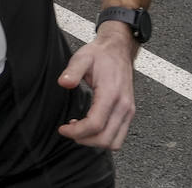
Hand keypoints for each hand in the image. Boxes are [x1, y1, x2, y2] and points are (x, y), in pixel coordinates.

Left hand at [57, 24, 137, 148]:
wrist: (118, 50)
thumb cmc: (100, 55)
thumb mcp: (82, 58)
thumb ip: (72, 71)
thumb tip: (64, 83)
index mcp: (111, 94)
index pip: (95, 124)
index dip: (77, 131)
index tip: (63, 129)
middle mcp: (123, 106)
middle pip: (105, 139)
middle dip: (84, 140)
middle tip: (69, 131)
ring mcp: (128, 111)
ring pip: (115, 142)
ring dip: (95, 141)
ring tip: (79, 130)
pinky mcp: (128, 112)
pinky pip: (119, 136)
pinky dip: (104, 138)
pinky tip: (90, 127)